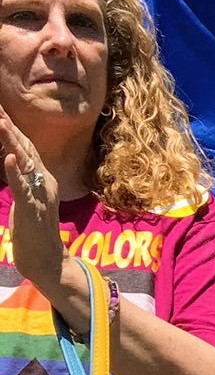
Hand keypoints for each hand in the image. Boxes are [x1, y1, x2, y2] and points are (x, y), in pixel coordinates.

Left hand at [0, 109, 64, 300]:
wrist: (49, 264)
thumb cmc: (35, 235)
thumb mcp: (28, 201)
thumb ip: (23, 181)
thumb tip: (13, 162)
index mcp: (43, 180)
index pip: (27, 148)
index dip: (12, 128)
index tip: (0, 110)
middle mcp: (45, 184)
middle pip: (26, 150)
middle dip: (10, 127)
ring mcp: (40, 197)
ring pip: (26, 165)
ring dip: (12, 143)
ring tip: (0, 123)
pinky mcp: (33, 212)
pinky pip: (23, 190)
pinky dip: (15, 173)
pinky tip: (9, 159)